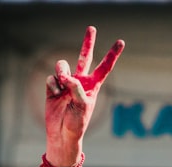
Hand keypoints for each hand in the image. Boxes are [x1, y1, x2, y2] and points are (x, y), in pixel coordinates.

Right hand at [44, 26, 124, 153]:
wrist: (61, 134)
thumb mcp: (82, 106)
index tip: (120, 42)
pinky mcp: (53, 88)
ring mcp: (65, 84)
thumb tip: (65, 76)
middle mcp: (79, 82)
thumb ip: (76, 88)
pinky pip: (51, 78)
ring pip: (62, 66)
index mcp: (92, 86)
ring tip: (62, 82)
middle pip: (85, 57)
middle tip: (92, 28)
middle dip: (88, 43)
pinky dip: (53, 86)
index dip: (112, 54)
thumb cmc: (76, 123)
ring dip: (62, 71)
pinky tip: (55, 94)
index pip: (104, 67)